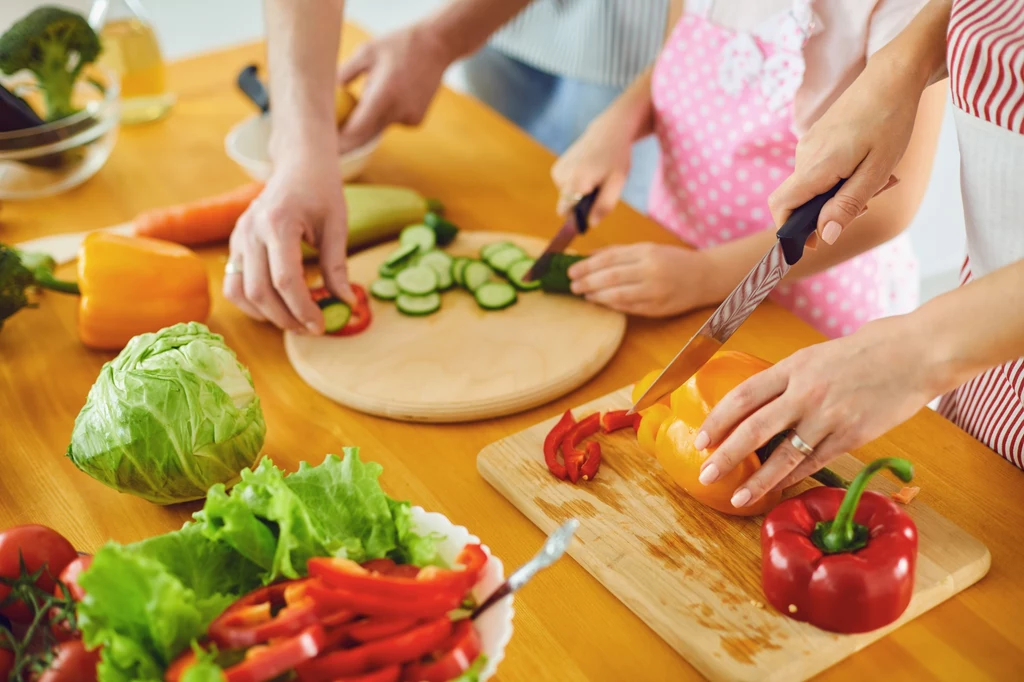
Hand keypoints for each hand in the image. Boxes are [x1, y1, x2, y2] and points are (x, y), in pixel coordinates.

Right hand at [225, 156, 351, 332]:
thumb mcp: (337, 226)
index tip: (321, 326)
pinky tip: (276, 308)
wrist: (298, 164)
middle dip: (286, 318)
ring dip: (266, 315)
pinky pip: (234, 283)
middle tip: (311, 329)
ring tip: (295, 321)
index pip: (286, 280)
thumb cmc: (321, 191)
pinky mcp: (234, 244)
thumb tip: (345, 303)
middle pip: (260, 291)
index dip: (303, 309)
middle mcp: (252, 231)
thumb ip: (336, 266)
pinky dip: (252, 303)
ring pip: (240, 292)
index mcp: (279, 224)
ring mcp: (238, 237)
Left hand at [335, 24, 452, 152]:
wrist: (437, 46)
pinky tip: (393, 93)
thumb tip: (324, 93)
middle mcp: (399, 112)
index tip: (324, 147)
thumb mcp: (366, 52)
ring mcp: (410, 119)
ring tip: (376, 92)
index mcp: (385, 94)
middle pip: (365, 136)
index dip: (339, 142)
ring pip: (378, 129)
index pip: (357, 129)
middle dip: (347, 141)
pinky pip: (391, 123)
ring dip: (367, 122)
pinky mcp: (416, 121)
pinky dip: (384, 115)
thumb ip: (344, 74)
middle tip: (328, 145)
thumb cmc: (398, 45)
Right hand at [550, 112, 634, 223]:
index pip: (566, 212)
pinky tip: (587, 171)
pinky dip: (576, 185)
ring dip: (581, 193)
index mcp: (575, 181)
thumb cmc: (615, 158)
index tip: (591, 213)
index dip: (578, 217)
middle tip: (599, 188)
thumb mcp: (617, 183)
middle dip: (582, 204)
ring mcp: (556, 172)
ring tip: (595, 177)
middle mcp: (561, 177)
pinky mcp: (556, 169)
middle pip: (568, 206)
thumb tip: (591, 224)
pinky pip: (565, 188)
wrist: (608, 132)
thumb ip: (604, 205)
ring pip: (567, 197)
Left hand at [568, 244, 716, 316]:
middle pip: (610, 277)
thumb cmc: (672, 260)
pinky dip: (612, 305)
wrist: (705, 276)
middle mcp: (650, 270)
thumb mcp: (647, 248)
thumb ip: (619, 252)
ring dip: (597, 295)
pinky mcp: (657, 308)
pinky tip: (601, 302)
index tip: (572, 270)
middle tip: (572, 285)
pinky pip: (628, 308)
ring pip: (617, 295)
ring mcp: (654, 291)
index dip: (587, 265)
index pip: (609, 258)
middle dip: (587, 281)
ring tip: (584, 294)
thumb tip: (588, 256)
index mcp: (646, 252)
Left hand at [693, 315, 946, 508]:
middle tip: (706, 473)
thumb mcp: (816, 356)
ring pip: (784, 455)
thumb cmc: (865, 352)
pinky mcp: (852, 435)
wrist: (916, 353)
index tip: (700, 439)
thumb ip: (788, 380)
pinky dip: (792, 478)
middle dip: (726, 454)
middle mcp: (806, 392)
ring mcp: (830, 416)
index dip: (717, 420)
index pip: (743, 396)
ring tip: (737, 497)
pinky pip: (814, 462)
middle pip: (754, 428)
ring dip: (757, 480)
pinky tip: (777, 489)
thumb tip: (757, 406)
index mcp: (793, 367)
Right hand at [767, 54, 923, 246]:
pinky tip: (869, 164)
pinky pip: (821, 170)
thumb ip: (847, 205)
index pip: (780, 206)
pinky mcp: (818, 139)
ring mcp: (809, 146)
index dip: (789, 230)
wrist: (892, 77)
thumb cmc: (889, 121)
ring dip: (841, 192)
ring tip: (878, 177)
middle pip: (800, 200)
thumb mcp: (875, 171)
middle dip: (828, 211)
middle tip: (869, 201)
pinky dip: (842, 176)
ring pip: (814, 186)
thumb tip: (826, 237)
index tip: (813, 243)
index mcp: (815, 166)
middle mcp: (804, 156)